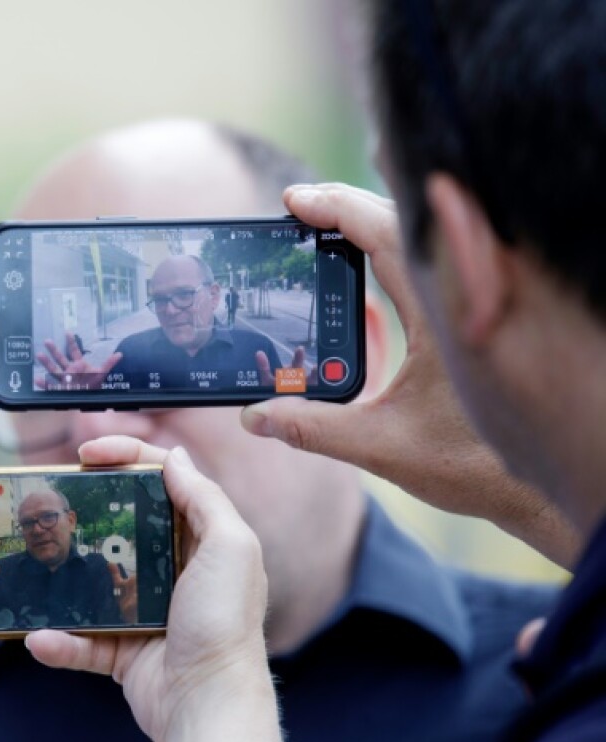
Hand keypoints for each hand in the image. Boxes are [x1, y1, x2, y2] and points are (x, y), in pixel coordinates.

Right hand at [26, 436, 269, 741]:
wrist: (208, 706)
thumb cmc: (225, 625)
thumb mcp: (231, 548)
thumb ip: (205, 499)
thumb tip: (174, 457)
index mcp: (202, 541)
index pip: (161, 482)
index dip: (126, 457)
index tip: (88, 452)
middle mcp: (173, 572)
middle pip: (121, 525)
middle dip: (85, 509)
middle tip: (50, 497)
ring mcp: (144, 612)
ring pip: (91, 582)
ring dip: (60, 577)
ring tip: (33, 562)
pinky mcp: (122, 651)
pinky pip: (81, 640)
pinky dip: (59, 641)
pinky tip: (40, 637)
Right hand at [35, 332, 122, 389]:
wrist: (89, 398)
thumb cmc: (94, 385)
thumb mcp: (102, 373)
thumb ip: (109, 363)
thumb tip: (120, 354)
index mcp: (78, 364)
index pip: (74, 351)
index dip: (71, 342)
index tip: (68, 332)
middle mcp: (69, 370)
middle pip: (60, 358)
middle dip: (54, 350)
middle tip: (47, 340)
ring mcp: (64, 379)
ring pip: (54, 370)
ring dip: (47, 363)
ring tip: (39, 355)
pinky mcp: (60, 389)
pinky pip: (51, 386)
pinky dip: (44, 384)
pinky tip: (37, 380)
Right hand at [241, 184, 578, 566]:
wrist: (543, 483)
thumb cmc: (477, 465)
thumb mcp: (382, 446)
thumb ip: (312, 428)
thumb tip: (255, 417)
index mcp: (443, 313)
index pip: (386, 233)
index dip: (337, 208)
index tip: (294, 201)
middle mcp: (464, 297)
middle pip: (403, 222)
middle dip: (347, 206)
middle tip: (299, 207)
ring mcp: (475, 303)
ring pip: (422, 239)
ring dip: (374, 225)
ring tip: (325, 226)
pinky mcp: (478, 317)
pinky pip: (435, 264)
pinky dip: (398, 251)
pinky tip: (368, 266)